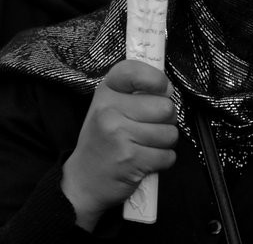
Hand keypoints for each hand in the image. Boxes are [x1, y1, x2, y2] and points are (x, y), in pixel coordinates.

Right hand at [62, 60, 177, 230]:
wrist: (83, 181)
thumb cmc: (103, 141)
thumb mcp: (110, 108)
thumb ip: (136, 93)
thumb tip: (168, 89)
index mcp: (106, 93)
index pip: (134, 71)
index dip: (156, 79)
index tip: (162, 89)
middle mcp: (109, 110)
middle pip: (165, 107)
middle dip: (166, 120)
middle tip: (150, 128)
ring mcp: (118, 135)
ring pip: (170, 133)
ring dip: (165, 143)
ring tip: (145, 145)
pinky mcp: (130, 159)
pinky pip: (168, 156)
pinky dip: (163, 161)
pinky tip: (145, 160)